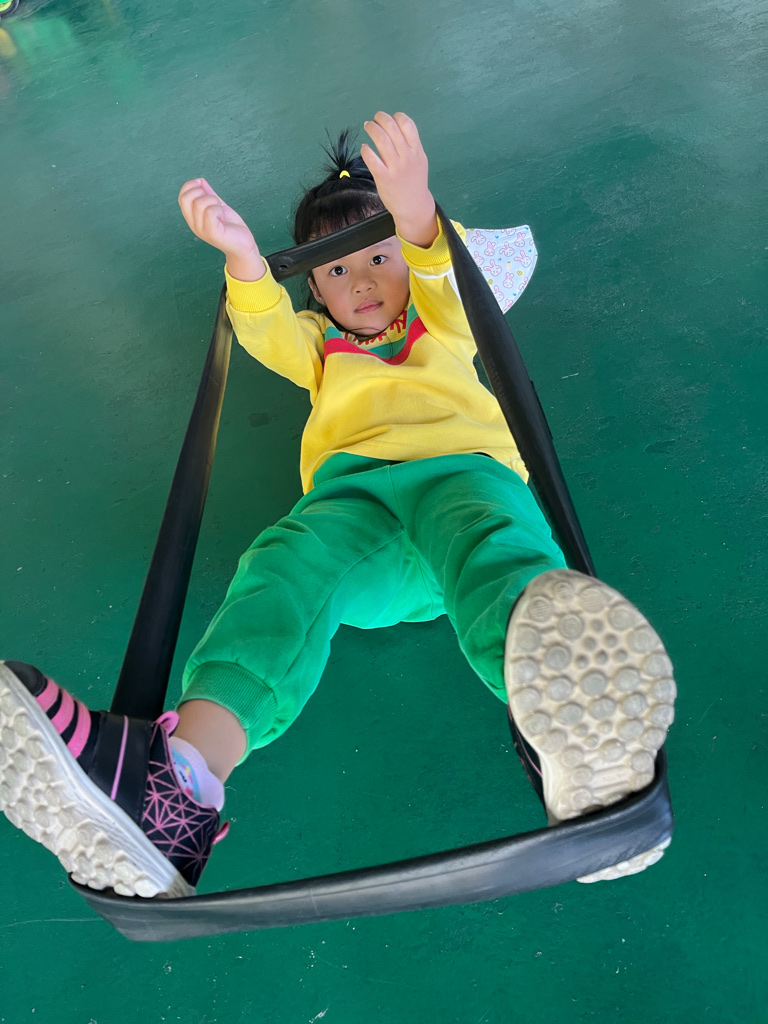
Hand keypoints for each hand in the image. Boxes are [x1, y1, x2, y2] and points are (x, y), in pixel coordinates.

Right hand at [178, 179, 261, 271]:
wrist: (243, 245)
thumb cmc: (231, 227)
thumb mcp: (218, 206)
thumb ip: (209, 194)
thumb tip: (200, 181)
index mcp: (193, 218)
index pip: (182, 197)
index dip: (190, 185)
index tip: (202, 185)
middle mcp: (194, 224)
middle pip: (186, 198)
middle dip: (201, 192)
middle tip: (214, 201)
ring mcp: (201, 230)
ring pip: (199, 203)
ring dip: (213, 201)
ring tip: (220, 210)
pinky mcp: (211, 233)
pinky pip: (210, 211)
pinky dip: (218, 209)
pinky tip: (222, 217)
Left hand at [361, 112, 436, 246]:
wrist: (413, 206)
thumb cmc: (414, 180)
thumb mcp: (419, 160)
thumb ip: (410, 144)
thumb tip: (396, 125)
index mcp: (416, 151)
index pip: (407, 124)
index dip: (396, 117)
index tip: (390, 119)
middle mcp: (407, 157)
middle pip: (392, 128)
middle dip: (380, 118)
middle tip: (374, 119)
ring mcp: (395, 168)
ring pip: (381, 139)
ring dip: (372, 128)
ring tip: (368, 126)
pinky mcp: (384, 178)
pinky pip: (372, 159)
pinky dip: (366, 149)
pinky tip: (364, 147)